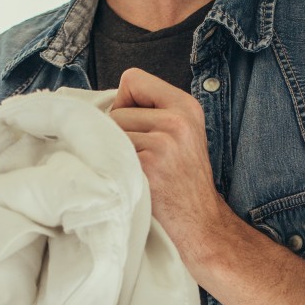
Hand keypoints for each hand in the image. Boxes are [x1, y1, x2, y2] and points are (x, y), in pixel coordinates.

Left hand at [109, 67, 238, 265]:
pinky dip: (115, 170)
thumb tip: (103, 105)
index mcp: (186, 106)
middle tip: (141, 159)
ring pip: (109, 133)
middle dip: (120, 133)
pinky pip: (109, 155)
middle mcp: (178, 120)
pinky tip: (135, 183)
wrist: (201, 225)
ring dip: (116, 153)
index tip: (137, 128)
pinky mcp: (148, 167)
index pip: (133, 78)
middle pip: (116, 109)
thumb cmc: (182, 183)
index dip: (125, 102)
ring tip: (139, 172)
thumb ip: (152, 112)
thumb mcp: (181, 135)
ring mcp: (163, 144)